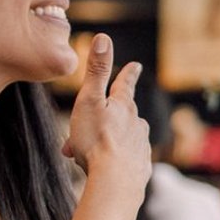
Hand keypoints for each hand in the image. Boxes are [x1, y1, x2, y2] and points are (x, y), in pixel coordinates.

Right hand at [62, 34, 148, 196]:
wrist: (115, 182)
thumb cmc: (97, 141)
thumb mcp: (89, 101)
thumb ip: (96, 71)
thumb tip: (103, 37)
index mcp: (123, 106)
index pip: (125, 84)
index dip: (128, 73)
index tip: (136, 66)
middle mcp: (136, 123)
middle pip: (119, 116)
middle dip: (100, 122)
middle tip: (78, 135)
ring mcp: (141, 146)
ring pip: (119, 139)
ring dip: (101, 143)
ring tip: (83, 155)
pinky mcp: (140, 168)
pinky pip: (124, 160)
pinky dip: (111, 162)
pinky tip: (103, 170)